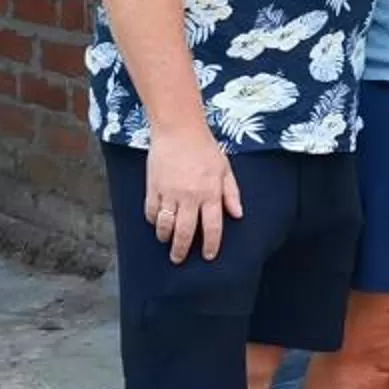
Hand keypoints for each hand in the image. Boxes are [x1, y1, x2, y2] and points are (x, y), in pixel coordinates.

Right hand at [143, 128, 241, 263]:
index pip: (212, 227)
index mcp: (210, 193)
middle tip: (179, 258)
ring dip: (165, 237)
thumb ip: (231, 193)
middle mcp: (190, 196)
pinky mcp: (153, 187)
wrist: (178, 129)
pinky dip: (153, 220)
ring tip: (166, 241)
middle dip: (181, 250)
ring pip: (165, 225)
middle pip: (185, 232)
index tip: (209, 255)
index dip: (211, 245)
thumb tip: (237, 215)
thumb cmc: (204, 148)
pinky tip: (157, 222)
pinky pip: (151, 211)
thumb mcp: (224, 169)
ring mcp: (170, 193)